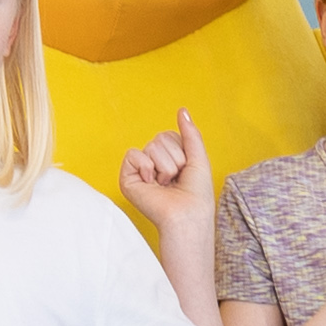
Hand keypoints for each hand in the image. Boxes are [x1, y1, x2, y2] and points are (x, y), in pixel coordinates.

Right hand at [118, 110, 212, 234]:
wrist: (187, 215)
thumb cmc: (196, 194)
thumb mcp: (198, 157)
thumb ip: (190, 133)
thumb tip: (182, 110)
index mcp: (168, 159)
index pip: (170, 135)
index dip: (182, 151)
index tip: (185, 171)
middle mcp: (152, 163)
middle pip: (160, 138)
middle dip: (174, 158)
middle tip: (175, 180)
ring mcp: (139, 171)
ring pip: (151, 146)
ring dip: (165, 166)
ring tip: (166, 184)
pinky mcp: (127, 178)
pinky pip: (133, 154)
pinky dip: (147, 167)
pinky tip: (151, 183)